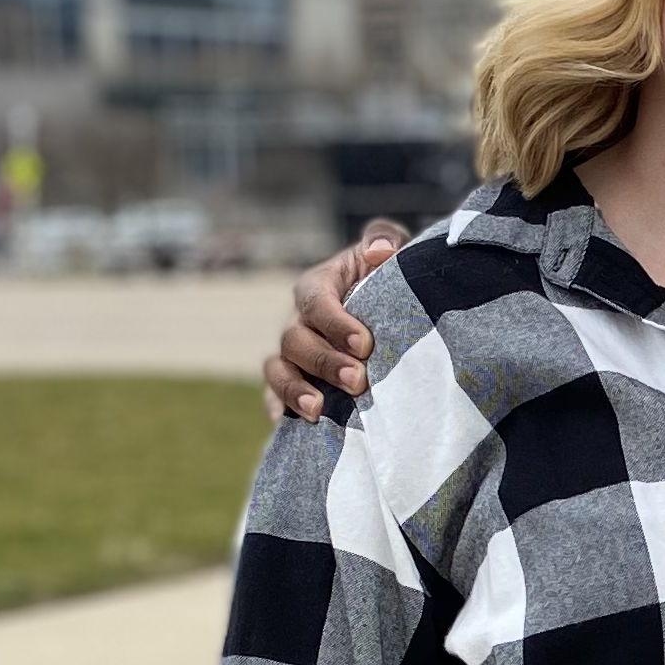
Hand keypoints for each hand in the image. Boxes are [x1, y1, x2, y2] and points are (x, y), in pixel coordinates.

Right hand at [263, 218, 408, 424]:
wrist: (382, 306)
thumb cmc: (385, 275)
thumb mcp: (390, 248)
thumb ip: (385, 239)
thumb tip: (380, 252)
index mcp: (316, 287)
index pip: (315, 303)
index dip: (336, 324)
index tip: (365, 344)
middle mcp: (297, 321)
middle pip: (295, 341)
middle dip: (325, 362)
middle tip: (358, 381)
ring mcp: (291, 353)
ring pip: (278, 370)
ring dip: (295, 390)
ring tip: (318, 410)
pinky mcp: (292, 380)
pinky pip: (274, 395)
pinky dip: (279, 409)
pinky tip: (289, 425)